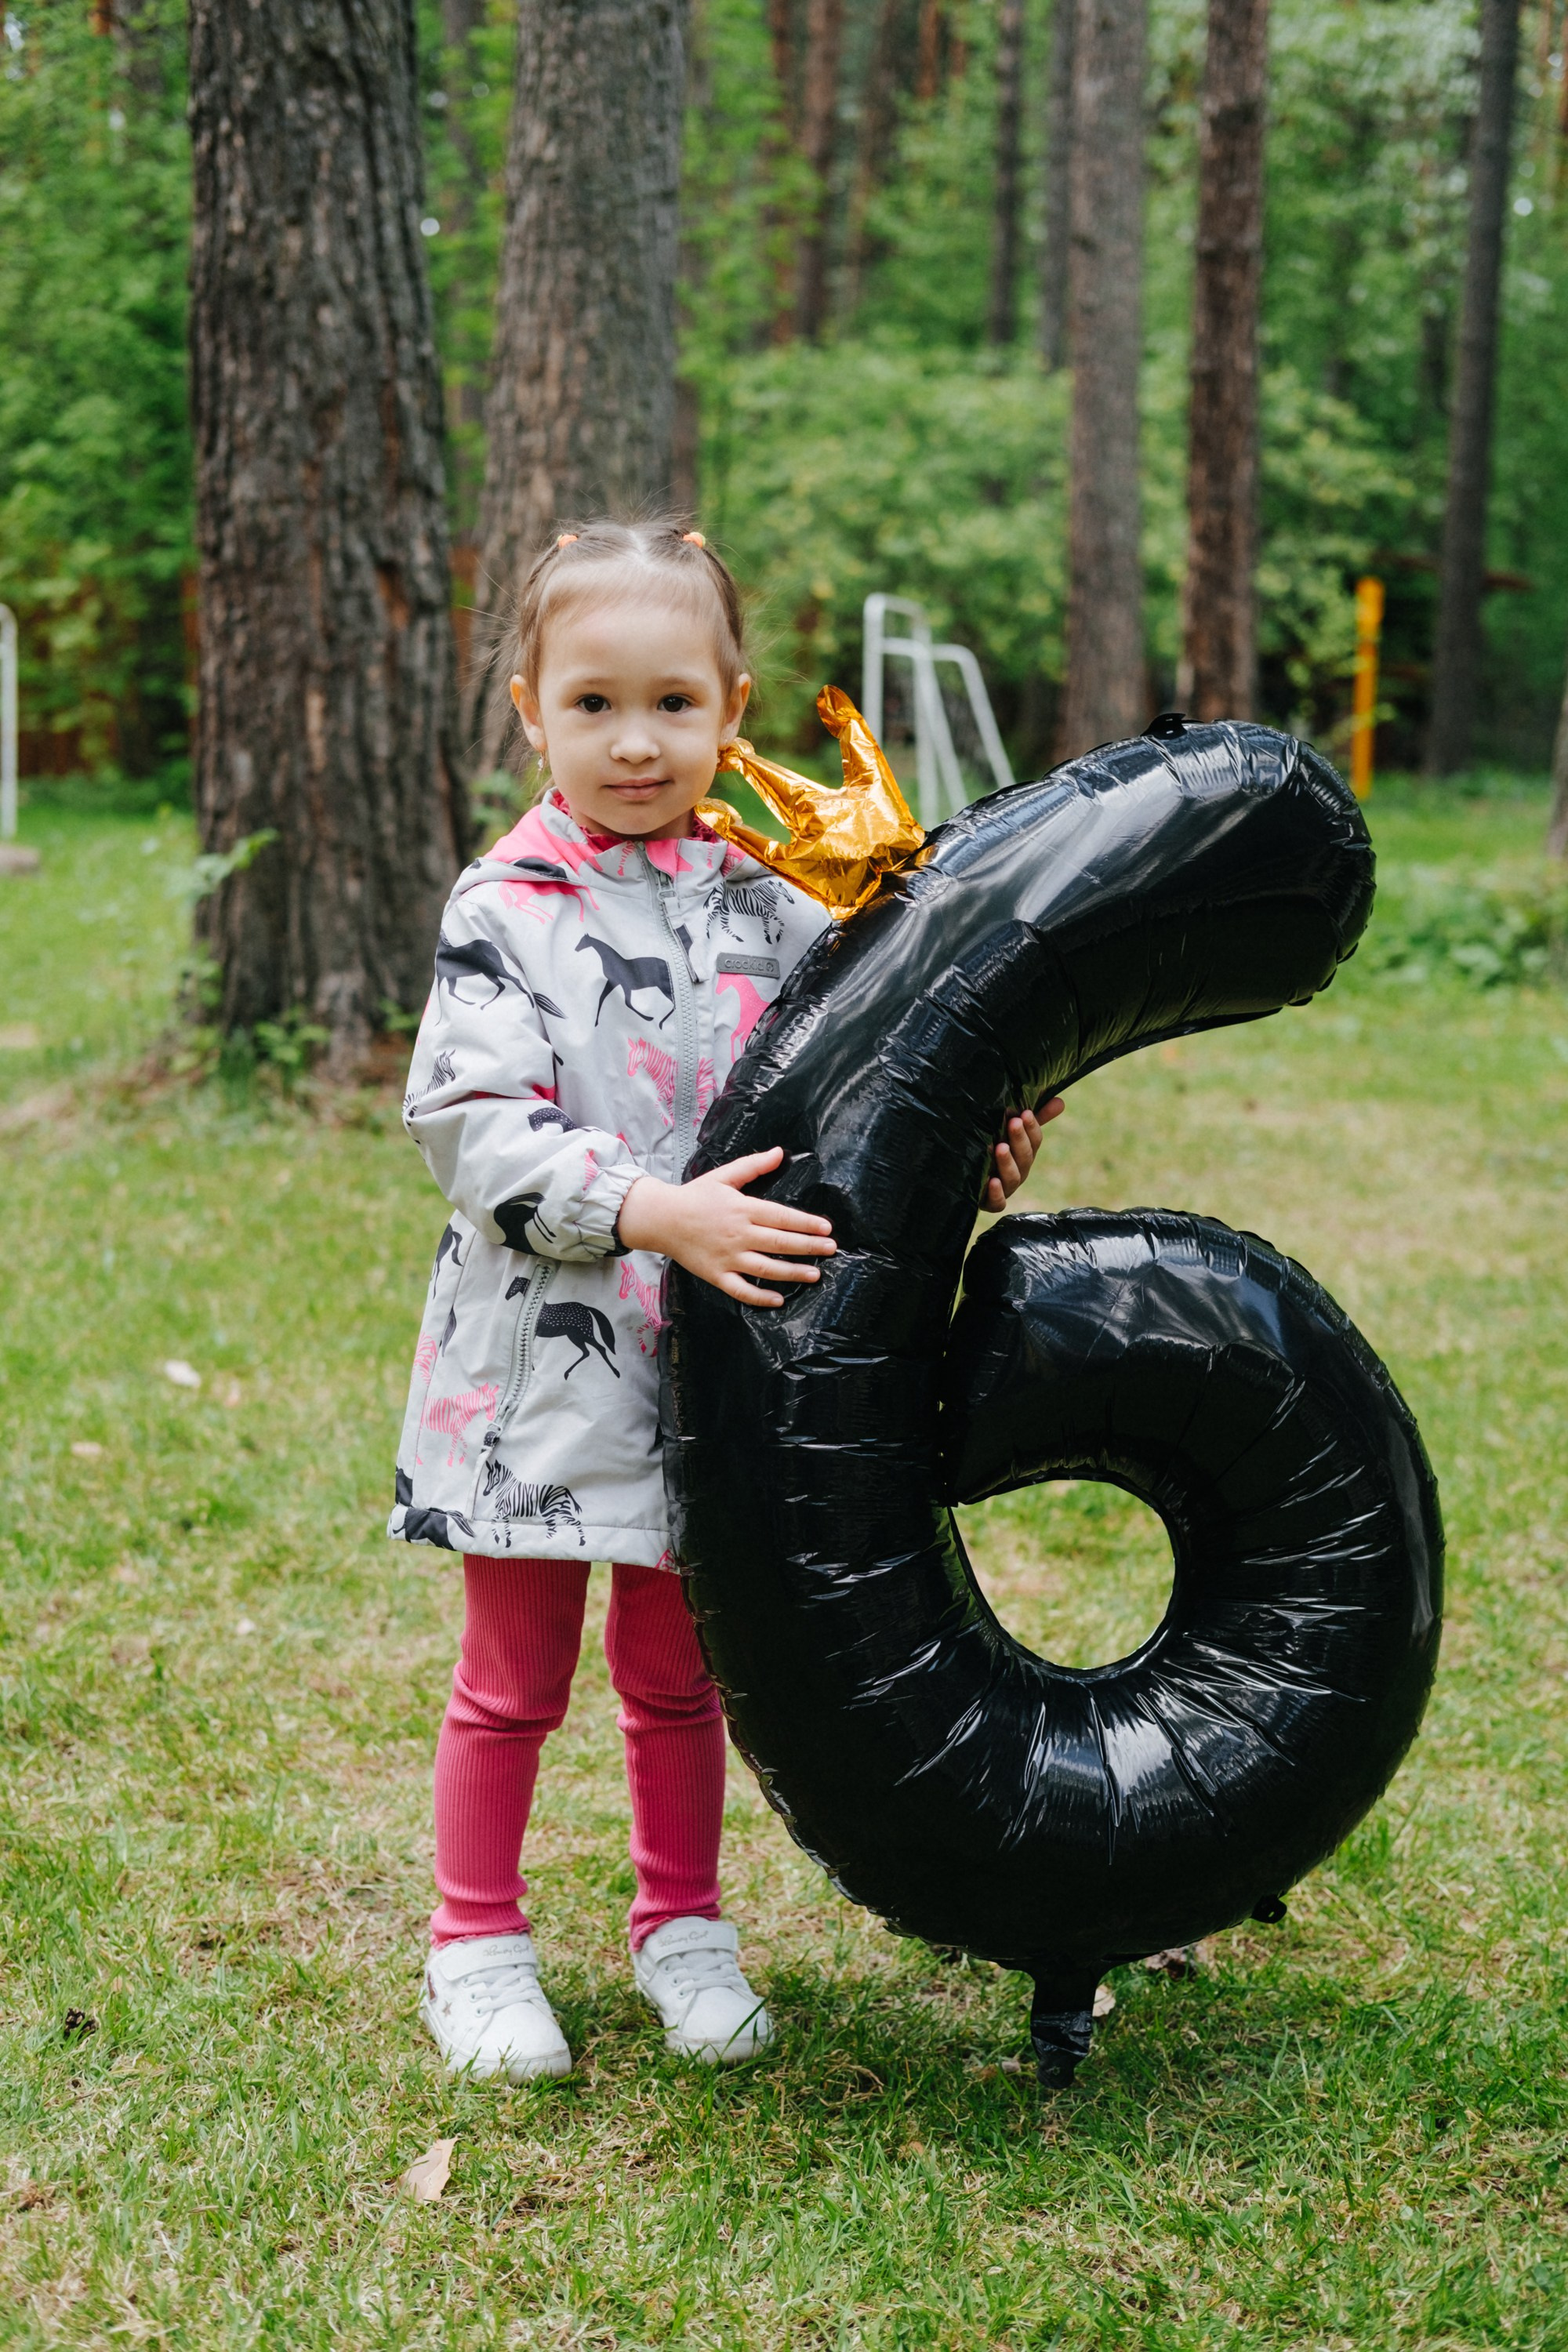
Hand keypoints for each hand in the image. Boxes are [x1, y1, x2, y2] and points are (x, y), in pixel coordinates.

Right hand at [618, 1145, 835, 1307]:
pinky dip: (759, 1296)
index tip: (826, 1228)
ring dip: (792, 1273)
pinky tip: (779, 1299)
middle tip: (830, 1249)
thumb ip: (754, 1166)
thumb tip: (780, 1153)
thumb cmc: (695, 1196)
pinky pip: (740, 1290)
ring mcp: (727, 1257)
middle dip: (808, 1247)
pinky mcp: (716, 1275)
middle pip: (779, 1242)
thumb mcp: (724, 1176)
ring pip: (765, 1268)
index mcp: (743, 1208)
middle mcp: (738, 1234)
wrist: (661, 1218)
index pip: (782, 1217)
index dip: (806, 1223)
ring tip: (815, 1274)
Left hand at [981, 1096, 1064, 1212]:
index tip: (1025, 1113)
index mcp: (1025, 1153)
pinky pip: (998, 1202)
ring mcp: (1006, 1188)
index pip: (1035, 1140)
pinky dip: (996, 1193)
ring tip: (1000, 1148)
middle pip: (1025, 1157)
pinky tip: (992, 1182)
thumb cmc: (993, 1148)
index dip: (1032, 1127)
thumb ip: (1034, 1118)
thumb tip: (1060, 1101)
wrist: (965, 1178)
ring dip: (1007, 1162)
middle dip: (1020, 1139)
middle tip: (1013, 1122)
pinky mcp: (991, 1202)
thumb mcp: (1010, 1131)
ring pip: (1013, 1177)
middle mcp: (1019, 1171)